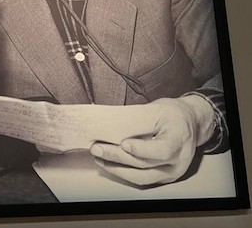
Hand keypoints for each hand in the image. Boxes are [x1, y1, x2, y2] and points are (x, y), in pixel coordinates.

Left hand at [89, 95, 214, 185]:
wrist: (190, 124)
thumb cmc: (172, 114)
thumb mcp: (158, 108)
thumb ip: (138, 118)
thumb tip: (110, 122)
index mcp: (180, 138)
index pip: (162, 149)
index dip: (142, 149)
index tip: (123, 144)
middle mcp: (178, 160)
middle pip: (145, 164)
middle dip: (117, 157)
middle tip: (97, 148)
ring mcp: (172, 172)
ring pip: (141, 177)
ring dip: (116, 168)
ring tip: (98, 157)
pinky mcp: (163, 177)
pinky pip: (142, 179)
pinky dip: (122, 172)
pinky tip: (108, 164)